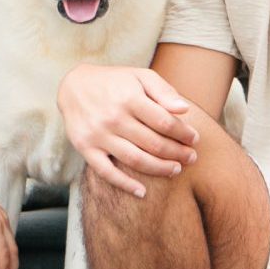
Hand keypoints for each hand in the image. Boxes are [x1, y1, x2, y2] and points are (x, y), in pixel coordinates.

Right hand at [57, 64, 199, 197]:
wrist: (74, 86)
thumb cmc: (115, 82)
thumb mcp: (140, 76)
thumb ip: (163, 91)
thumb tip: (184, 109)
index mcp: (129, 98)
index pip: (164, 122)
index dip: (183, 133)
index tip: (195, 139)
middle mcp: (113, 117)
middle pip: (153, 143)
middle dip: (177, 153)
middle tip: (191, 158)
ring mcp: (98, 135)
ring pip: (135, 160)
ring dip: (159, 169)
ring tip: (176, 170)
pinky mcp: (85, 148)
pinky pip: (106, 172)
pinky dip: (125, 185)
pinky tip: (142, 192)